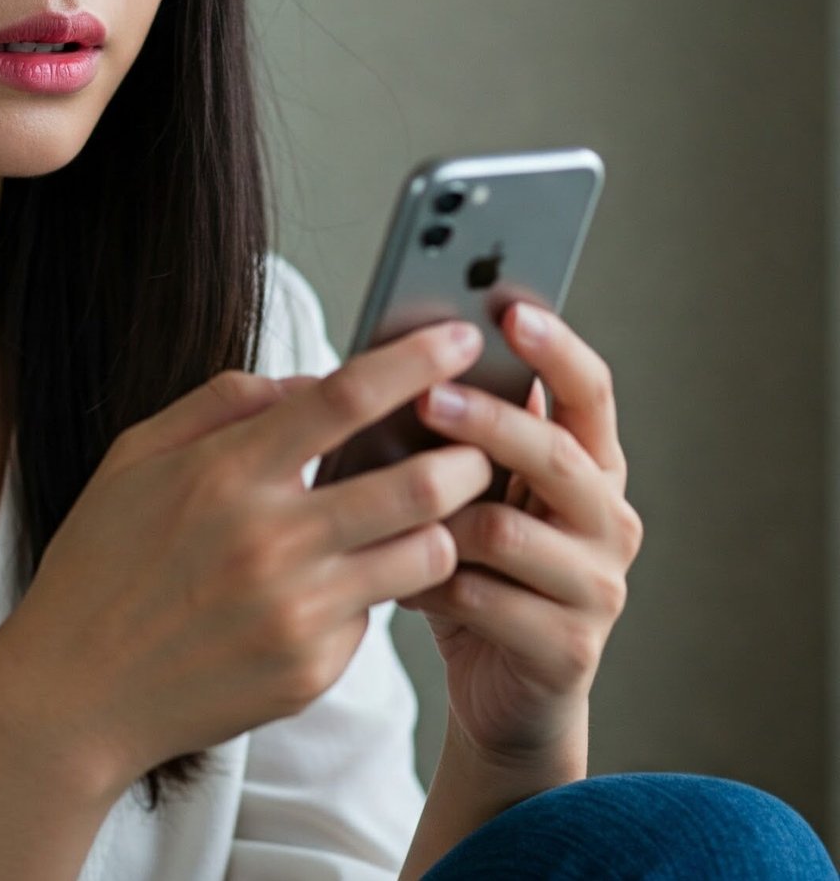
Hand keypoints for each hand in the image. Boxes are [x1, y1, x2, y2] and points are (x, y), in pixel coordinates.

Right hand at [0, 321, 493, 797]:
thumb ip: (223, 403)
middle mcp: (271, 541)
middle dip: (469, 456)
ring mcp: (296, 612)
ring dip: (437, 528)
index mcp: (226, 473)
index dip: (416, 360)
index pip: (345, 398)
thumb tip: (307, 383)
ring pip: (424, 556)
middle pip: (418, 484)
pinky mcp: (312, 671)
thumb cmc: (101, 562)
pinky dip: (368, 592)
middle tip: (476, 446)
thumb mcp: (135, 456)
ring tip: (415, 517)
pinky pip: (374, 616)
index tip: (461, 339)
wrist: (74, 693)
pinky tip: (331, 588)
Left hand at [397, 302, 643, 763]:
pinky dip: (430, 586)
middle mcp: (609, 520)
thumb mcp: (471, 492)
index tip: (510, 307)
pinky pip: (483, 598)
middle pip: (555, 454)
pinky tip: (398, 583)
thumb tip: (409, 352)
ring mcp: (599, 587)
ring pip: (509, 531)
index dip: (557, 348)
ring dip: (439, 521)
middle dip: (487, 421)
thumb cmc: (474, 569)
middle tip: (425, 397)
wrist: (500, 690)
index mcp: (590, 468)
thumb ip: (462, 436)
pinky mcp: (569, 647)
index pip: (591, 392)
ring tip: (388, 516)